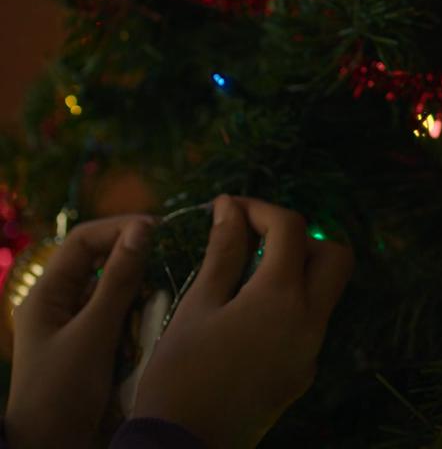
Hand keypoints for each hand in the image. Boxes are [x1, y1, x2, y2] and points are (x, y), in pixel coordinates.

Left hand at [7, 216, 155, 448]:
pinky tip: (171, 312)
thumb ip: (119, 280)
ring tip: (180, 279)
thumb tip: (142, 229)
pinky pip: (126, 318)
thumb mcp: (94, 332)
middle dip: (138, 255)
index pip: (83, 242)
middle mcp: (63, 305)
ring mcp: (81, 327)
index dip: (119, 228)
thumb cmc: (63, 390)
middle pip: (102, 263)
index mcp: (47, 294)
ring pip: (119, 291)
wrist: (53, 447)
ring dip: (147, 286)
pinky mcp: (100, 348)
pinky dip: (147, 313)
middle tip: (178, 251)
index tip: (160, 229)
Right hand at [132, 195, 352, 447]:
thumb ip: (223, 252)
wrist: (184, 446)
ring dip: (296, 272)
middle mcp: (310, 322)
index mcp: (281, 299)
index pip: (291, 228)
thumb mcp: (198, 304)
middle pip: (335, 256)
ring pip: (325, 292)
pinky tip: (245, 315)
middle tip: (255, 241)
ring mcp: (311, 351)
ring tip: (243, 276)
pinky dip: (288, 305)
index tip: (228, 208)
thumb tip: (231, 207)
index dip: (260, 208)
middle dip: (300, 238)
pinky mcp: (303, 373)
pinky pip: (309, 323)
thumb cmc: (178, 372)